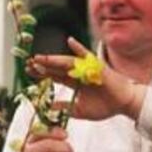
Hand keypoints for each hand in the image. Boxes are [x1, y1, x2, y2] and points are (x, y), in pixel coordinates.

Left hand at [28, 37, 146, 119]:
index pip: (54, 76)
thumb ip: (64, 107)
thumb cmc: (105, 106)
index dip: (42, 73)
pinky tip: (70, 41)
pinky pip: (87, 55)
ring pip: (66, 62)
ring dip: (53, 60)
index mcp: (74, 82)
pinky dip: (79, 48)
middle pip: (57, 68)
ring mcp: (86, 68)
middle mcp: (78, 73)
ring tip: (39, 58)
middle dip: (42, 66)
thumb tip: (48, 107)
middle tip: (28, 63)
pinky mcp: (96, 66)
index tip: (28, 71)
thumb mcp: (79, 110)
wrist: (123, 104)